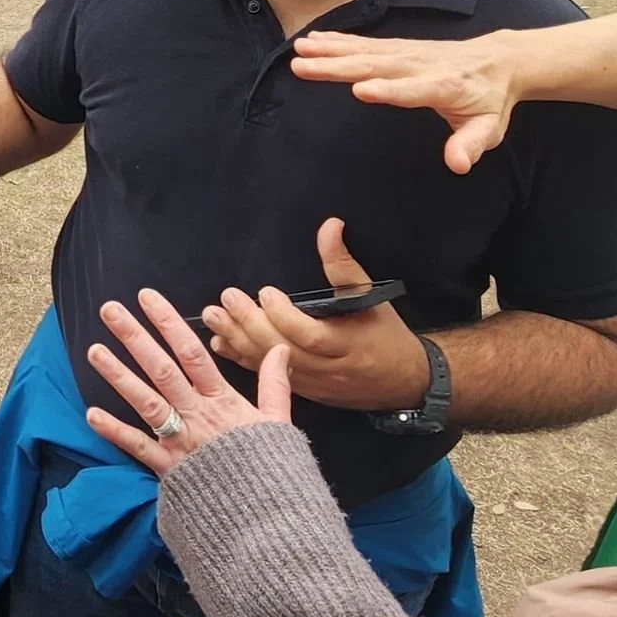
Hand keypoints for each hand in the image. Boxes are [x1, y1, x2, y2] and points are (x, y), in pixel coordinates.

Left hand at [84, 289, 291, 475]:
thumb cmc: (272, 468)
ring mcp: (181, 441)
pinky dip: (115, 432)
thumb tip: (279, 350)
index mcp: (223, 401)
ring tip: (93, 351)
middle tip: (109, 310)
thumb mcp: (279, 422)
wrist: (268, 516)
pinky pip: (139, 448)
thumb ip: (275, 384)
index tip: (147, 298)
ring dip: (118, 375)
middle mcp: (198, 415)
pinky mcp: (170, 469)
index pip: (192, 353)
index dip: (168, 323)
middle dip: (134, 337)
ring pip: (146, 401)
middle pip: (162, 369)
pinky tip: (92, 414)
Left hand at [201, 218, 429, 411]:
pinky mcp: (302, 390)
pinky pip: (268, 376)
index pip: (309, 335)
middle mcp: (327, 369)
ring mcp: (312, 383)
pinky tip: (221, 343)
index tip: (265, 292)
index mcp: (347, 345)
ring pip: (270, 365)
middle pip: (282, 350)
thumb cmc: (386, 335)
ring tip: (213, 317)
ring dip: (238, 341)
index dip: (284, 316)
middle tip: (225, 300)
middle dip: (250, 325)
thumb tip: (329, 226)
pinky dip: (242, 359)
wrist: (402, 383)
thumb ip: (344, 265)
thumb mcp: (371, 297)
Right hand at [290, 30, 519, 174]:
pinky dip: (338, 39)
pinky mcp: (399, 46)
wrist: (499, 61)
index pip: (412, 90)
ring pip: (365, 50)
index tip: (359, 90)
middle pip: (375, 65)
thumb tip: (457, 164)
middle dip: (338, 66)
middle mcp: (420, 65)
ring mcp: (408, 52)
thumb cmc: (490, 101)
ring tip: (299, 49)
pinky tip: (315, 38)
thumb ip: (471, 145)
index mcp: (442, 87)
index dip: (388, 90)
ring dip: (329, 50)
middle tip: (303, 65)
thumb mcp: (488, 128)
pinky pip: (365, 42)